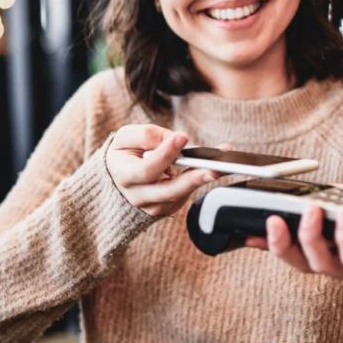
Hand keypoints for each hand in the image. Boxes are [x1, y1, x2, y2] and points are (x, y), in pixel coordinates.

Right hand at [105, 125, 221, 216]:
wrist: (120, 174)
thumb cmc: (125, 153)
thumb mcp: (127, 137)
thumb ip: (148, 136)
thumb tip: (174, 140)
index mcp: (124, 176)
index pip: (147, 168)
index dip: (165, 154)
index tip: (182, 137)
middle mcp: (138, 196)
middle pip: (168, 191)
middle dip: (192, 180)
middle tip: (213, 169)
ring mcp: (153, 206)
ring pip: (180, 195)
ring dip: (202, 179)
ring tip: (221, 164)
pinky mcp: (168, 207)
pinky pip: (186, 195)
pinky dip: (200, 180)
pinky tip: (214, 166)